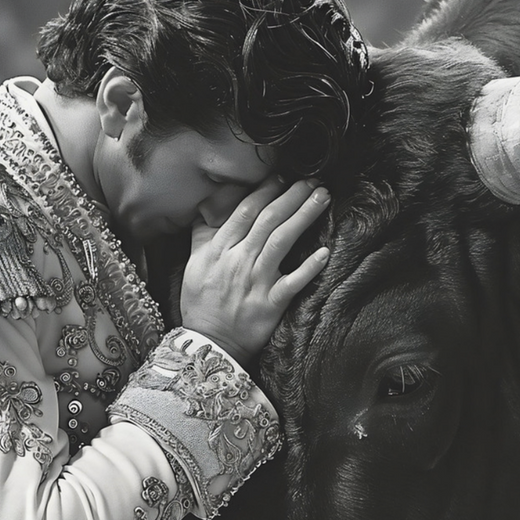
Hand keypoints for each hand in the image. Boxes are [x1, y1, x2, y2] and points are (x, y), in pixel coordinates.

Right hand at [179, 177, 330, 367]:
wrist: (208, 343)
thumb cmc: (202, 303)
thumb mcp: (194, 263)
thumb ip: (204, 233)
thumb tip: (211, 206)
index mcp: (219, 248)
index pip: (245, 211)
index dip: (266, 190)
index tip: (283, 177)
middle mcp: (238, 260)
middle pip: (268, 220)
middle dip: (292, 196)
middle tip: (312, 180)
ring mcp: (255, 282)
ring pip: (281, 242)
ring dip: (304, 217)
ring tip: (322, 198)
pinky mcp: (269, 304)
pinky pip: (292, 283)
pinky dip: (309, 268)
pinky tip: (325, 252)